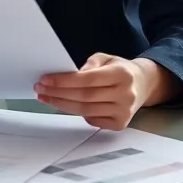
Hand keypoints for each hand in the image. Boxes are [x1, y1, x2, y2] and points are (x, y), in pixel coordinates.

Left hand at [34, 54, 177, 129]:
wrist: (143, 85)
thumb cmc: (119, 70)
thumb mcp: (106, 58)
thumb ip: (89, 64)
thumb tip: (71, 76)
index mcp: (122, 74)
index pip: (88, 80)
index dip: (64, 81)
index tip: (45, 80)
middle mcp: (125, 95)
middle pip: (84, 97)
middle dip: (58, 93)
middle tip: (40, 89)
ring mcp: (124, 112)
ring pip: (85, 110)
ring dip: (61, 104)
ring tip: (46, 97)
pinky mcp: (120, 124)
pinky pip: (91, 120)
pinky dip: (76, 113)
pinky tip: (64, 105)